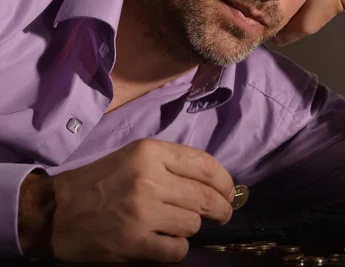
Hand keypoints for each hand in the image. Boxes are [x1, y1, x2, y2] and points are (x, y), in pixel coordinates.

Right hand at [48, 139, 233, 261]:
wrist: (56, 211)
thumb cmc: (100, 181)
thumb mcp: (135, 157)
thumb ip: (173, 163)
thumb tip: (215, 181)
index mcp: (150, 152)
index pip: (206, 166)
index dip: (225, 182)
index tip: (229, 192)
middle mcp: (149, 179)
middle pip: (206, 197)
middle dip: (221, 209)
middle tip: (221, 214)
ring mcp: (142, 211)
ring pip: (193, 224)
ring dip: (191, 228)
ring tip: (177, 225)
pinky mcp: (133, 241)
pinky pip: (177, 249)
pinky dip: (177, 248)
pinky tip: (165, 242)